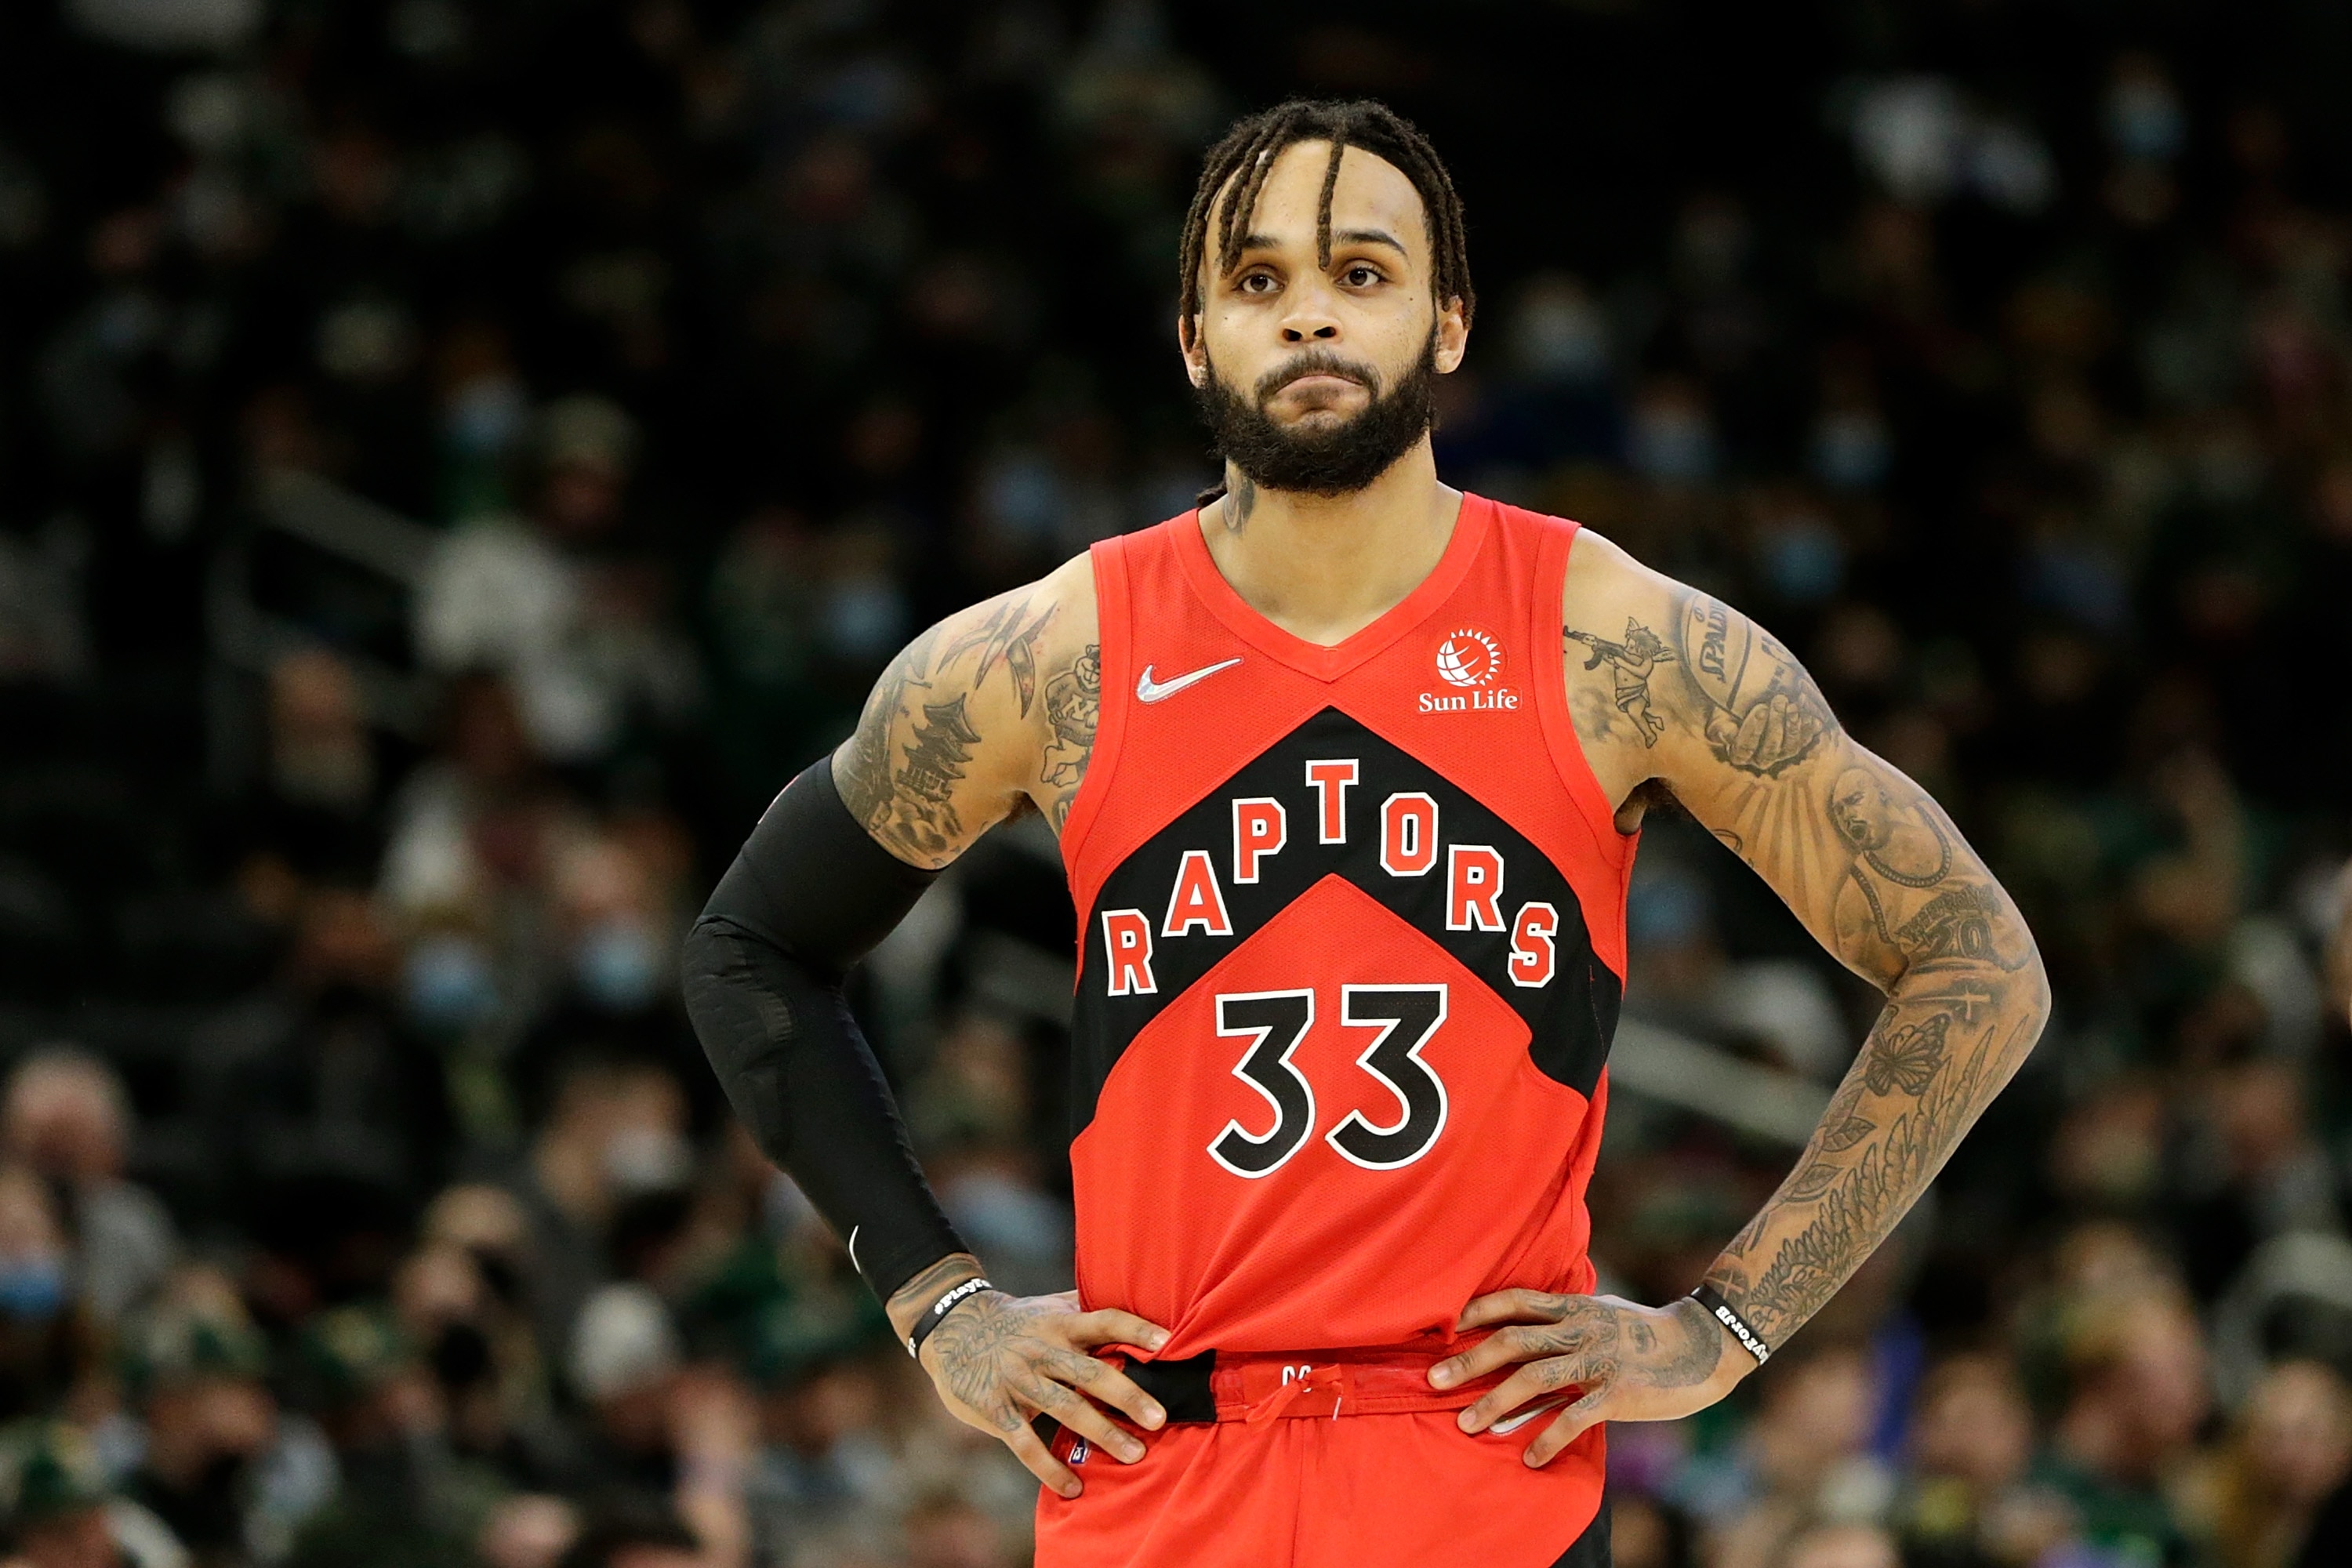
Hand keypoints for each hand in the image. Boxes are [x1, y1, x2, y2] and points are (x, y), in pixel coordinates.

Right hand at [917, 1285, 1173, 1498]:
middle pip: (1090, 1372)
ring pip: (1065, 1408)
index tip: (1166, 1342)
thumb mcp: (1049, 1307)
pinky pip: (1024, 1444)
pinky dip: (1049, 1468)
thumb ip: (1086, 1309)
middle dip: (1126, 1396)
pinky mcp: (996, 1409)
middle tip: (1159, 1419)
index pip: (1103, 1321)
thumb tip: (1139, 1298)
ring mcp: (1018, 1380)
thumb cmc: (1017, 1320)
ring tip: (1134, 1455)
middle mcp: (1042, 1350)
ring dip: (1101, 1433)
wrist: (951, 1326)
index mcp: (1060, 1323)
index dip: (1134, 1328)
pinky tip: (1073, 1487)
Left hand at [1428, 1290, 1747, 1465]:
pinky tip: (1529, 1457)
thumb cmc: (1646, 1330)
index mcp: (1573, 1306)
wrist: (1704, 1344)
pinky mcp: (1618, 1392)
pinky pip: (1575, 1416)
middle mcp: (1580, 1328)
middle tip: (1434, 1381)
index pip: (1516, 1301)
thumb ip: (1565, 1317)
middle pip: (1514, 1340)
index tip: (1445, 1327)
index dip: (1478, 1311)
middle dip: (1470, 1361)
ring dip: (1496, 1402)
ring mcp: (1599, 1359)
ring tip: (1467, 1425)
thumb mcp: (1602, 1311)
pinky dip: (1548, 1437)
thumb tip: (1523, 1328)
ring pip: (1536, 1377)